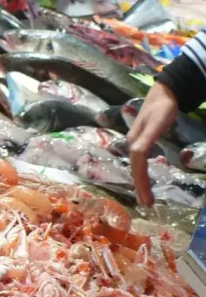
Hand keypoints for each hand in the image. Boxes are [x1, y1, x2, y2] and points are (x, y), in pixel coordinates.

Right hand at [127, 82, 180, 205]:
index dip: (141, 184)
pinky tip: (147, 177)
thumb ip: (145, 140)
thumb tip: (135, 155)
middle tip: (147, 204)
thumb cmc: (162, 108)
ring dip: (141, 182)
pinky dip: (144, 172)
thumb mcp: (155, 123)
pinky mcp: (143, 140)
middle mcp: (132, 144)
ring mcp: (136, 142)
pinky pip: (141, 161)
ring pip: (137, 167)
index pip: (137, 167)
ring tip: (146, 196)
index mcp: (135, 143)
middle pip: (135, 170)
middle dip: (140, 187)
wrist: (164, 92)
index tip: (148, 200)